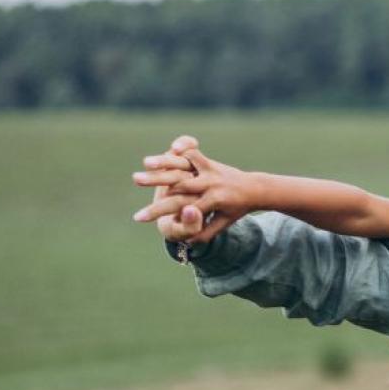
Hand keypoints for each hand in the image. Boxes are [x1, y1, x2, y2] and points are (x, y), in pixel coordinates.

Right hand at [132, 137, 251, 242]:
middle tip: (134, 181)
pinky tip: (166, 149)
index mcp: (214, 201)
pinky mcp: (209, 160)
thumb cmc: (234, 211)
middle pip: (180, 184)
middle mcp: (212, 184)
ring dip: (164, 161)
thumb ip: (204, 232)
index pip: (182, 208)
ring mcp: (211, 170)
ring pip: (185, 164)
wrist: (253, 189)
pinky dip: (179, 149)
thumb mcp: (223, 224)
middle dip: (155, 182)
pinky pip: (192, 152)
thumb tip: (187, 241)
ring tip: (145, 163)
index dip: (159, 212)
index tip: (138, 217)